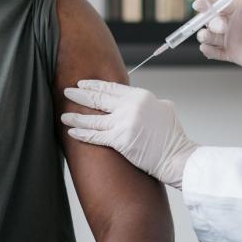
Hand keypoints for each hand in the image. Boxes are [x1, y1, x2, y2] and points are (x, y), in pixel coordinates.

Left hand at [61, 81, 197, 187]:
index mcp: (141, 96)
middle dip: (80, 95)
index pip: (111, 87)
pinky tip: (71, 132)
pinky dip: (82, 134)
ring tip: (64, 115)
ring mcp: (124, 123)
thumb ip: (146, 102)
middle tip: (67, 92)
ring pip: (93, 118)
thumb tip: (132, 102)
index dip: (94, 85)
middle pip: (99, 98)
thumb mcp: (163, 109)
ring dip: (76, 116)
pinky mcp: (120, 140)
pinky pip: (95, 136)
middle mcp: (131, 106)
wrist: (178, 157)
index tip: (82, 84)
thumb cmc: (172, 138)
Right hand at [195, 0, 241, 71]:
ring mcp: (232, 39)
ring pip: (210, 37)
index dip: (206, 4)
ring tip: (207, 36)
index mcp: (238, 9)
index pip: (217, 4)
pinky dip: (208, 51)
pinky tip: (206, 49)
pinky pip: (215, 53)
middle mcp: (233, 23)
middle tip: (220, 26)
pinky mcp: (234, 54)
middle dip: (209, 22)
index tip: (198, 5)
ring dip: (204, 36)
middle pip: (210, 21)